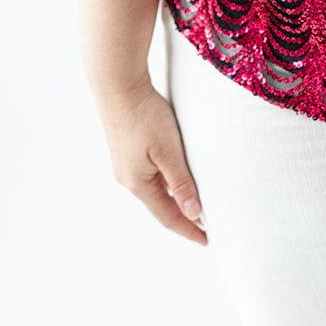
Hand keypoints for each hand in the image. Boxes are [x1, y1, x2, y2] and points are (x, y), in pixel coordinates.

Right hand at [93, 77, 207, 245]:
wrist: (118, 85)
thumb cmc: (144, 115)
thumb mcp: (168, 151)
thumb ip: (181, 182)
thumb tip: (194, 212)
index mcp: (138, 183)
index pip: (168, 216)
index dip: (189, 229)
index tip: (207, 240)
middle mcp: (129, 178)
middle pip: (161, 205)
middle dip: (183, 216)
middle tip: (207, 224)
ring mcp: (126, 164)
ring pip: (157, 189)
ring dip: (176, 197)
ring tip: (198, 202)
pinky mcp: (128, 150)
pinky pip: (152, 174)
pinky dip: (168, 181)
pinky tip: (180, 175)